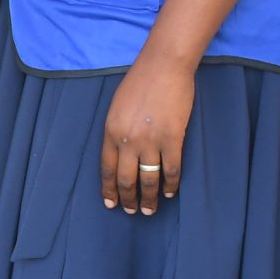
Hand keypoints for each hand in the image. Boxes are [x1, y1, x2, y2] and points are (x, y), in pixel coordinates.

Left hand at [101, 50, 192, 213]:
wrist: (163, 67)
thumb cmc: (139, 83)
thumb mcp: (117, 108)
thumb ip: (117, 131)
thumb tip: (120, 154)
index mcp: (110, 132)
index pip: (106, 168)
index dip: (109, 188)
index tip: (111, 203)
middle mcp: (128, 140)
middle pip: (126, 178)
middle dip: (128, 198)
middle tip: (131, 212)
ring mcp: (151, 141)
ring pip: (148, 179)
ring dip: (148, 198)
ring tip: (149, 210)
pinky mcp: (172, 139)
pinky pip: (171, 170)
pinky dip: (170, 184)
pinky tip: (169, 193)